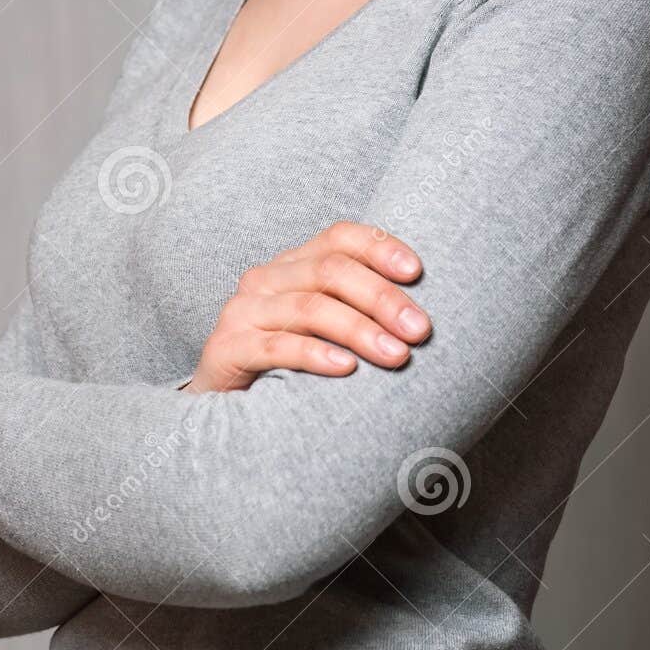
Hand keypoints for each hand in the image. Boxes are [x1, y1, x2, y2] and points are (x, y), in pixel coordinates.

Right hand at [182, 222, 430, 393]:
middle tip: (419, 329)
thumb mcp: (327, 330)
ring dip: (359, 330)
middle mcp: (266, 278)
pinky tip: (347, 368)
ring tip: (397, 355)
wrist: (226, 411)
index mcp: (294, 264)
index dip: (379, 247)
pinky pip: (276, 347)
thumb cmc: (292, 367)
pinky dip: (315, 355)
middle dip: (381, 298)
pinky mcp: (226, 348)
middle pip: (330, 271)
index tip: (417, 273)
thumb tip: (424, 317)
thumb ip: (361, 311)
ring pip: (309, 308)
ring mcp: (242, 311)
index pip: (339, 238)